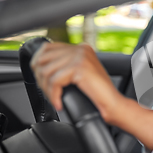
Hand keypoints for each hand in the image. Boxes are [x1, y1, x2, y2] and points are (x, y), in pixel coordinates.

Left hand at [31, 42, 152, 149]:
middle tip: (49, 93)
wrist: (114, 104)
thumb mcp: (80, 74)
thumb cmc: (98, 94)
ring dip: (47, 89)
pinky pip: (55, 81)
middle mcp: (81, 49)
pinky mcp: (80, 67)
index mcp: (81, 48)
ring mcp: (81, 57)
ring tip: (55, 99)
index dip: (38, 65)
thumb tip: (40, 66)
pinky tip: (59, 103)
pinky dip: (54, 95)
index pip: (47, 48)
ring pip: (47, 71)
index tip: (42, 81)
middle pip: (43, 59)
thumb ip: (66, 65)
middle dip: (40, 79)